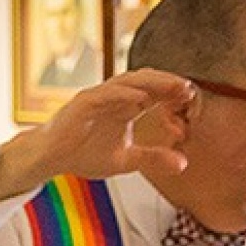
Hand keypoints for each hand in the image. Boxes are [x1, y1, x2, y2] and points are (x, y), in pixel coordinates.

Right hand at [0, 70, 194, 200]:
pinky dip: (123, 94)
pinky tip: (140, 98)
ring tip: (171, 87)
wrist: (53, 158)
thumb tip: (184, 163)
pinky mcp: (83, 104)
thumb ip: (154, 158)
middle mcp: (115, 98)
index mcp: (126, 107)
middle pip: (146, 82)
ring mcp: (99, 98)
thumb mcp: (128, 160)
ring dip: (151, 83)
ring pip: (128, 83)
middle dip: (167, 83)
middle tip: (188, 89)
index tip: (193, 98)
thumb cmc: (86, 153)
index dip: (173, 94)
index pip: (155, 94)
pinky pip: (105, 94)